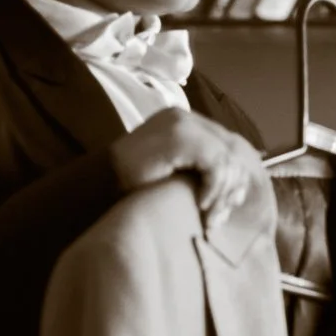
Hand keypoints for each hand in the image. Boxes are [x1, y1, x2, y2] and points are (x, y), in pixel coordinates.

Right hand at [109, 109, 265, 234]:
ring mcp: (182, 123)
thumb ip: (200, 176)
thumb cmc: (131, 192)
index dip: (237, 177)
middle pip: (234, 150)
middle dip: (234, 187)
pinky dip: (214, 188)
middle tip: (220, 217)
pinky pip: (217, 163)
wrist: (95, 190)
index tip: (229, 208)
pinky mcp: (180, 136)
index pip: (228, 146)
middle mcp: (185, 118)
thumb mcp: (174, 181)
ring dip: (224, 193)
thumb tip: (240, 189)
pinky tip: (199, 204)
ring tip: (208, 216)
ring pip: (228, 158)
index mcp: (184, 125)